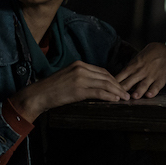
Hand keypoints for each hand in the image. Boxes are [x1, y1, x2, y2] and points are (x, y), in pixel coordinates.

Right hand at [11, 61, 129, 121]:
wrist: (38, 95)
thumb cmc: (51, 89)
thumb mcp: (67, 77)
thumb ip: (81, 77)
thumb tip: (95, 84)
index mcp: (79, 64)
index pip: (102, 71)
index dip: (113, 79)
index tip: (120, 86)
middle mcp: (81, 69)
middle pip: (106, 76)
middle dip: (118, 85)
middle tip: (126, 93)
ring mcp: (80, 79)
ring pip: (105, 84)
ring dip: (117, 91)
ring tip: (124, 98)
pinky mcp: (79, 90)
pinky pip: (99, 92)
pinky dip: (109, 96)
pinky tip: (115, 100)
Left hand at [114, 42, 165, 98]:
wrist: (162, 51)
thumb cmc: (145, 58)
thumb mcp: (134, 61)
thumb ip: (126, 72)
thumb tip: (115, 81)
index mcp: (132, 68)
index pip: (120, 77)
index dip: (113, 85)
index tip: (108, 91)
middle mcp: (140, 72)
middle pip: (129, 82)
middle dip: (123, 90)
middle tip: (117, 96)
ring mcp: (150, 76)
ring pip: (143, 85)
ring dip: (138, 91)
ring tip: (134, 96)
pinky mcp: (160, 79)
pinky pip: (156, 86)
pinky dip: (153, 91)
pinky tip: (149, 95)